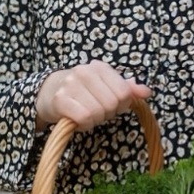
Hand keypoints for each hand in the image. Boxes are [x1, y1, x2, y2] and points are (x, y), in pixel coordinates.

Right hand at [35, 60, 150, 130]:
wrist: (47, 92)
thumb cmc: (81, 91)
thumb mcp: (104, 85)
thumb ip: (126, 88)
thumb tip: (147, 92)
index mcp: (100, 67)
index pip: (124, 92)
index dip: (121, 105)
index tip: (111, 106)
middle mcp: (85, 72)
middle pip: (112, 104)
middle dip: (107, 113)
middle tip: (96, 112)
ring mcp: (71, 85)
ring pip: (98, 112)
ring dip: (94, 120)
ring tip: (85, 114)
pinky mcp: (60, 100)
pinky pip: (84, 119)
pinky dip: (84, 125)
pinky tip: (78, 120)